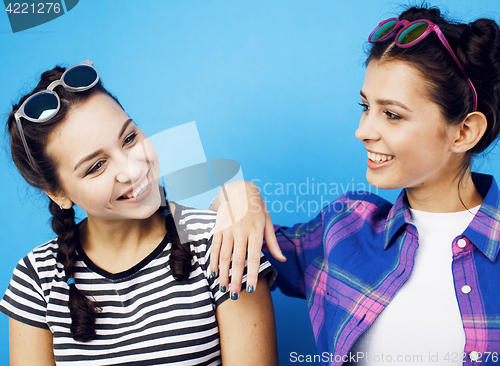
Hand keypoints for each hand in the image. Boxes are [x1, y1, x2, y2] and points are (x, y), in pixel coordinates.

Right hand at [210, 181, 285, 298]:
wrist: (239, 189)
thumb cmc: (257, 208)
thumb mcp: (268, 222)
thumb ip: (273, 242)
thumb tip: (282, 260)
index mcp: (255, 231)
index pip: (253, 258)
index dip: (251, 274)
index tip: (250, 289)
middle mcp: (241, 232)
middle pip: (237, 260)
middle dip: (235, 280)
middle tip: (234, 296)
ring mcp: (228, 230)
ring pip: (224, 256)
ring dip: (223, 274)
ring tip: (223, 288)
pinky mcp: (219, 228)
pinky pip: (214, 247)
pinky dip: (213, 261)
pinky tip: (213, 273)